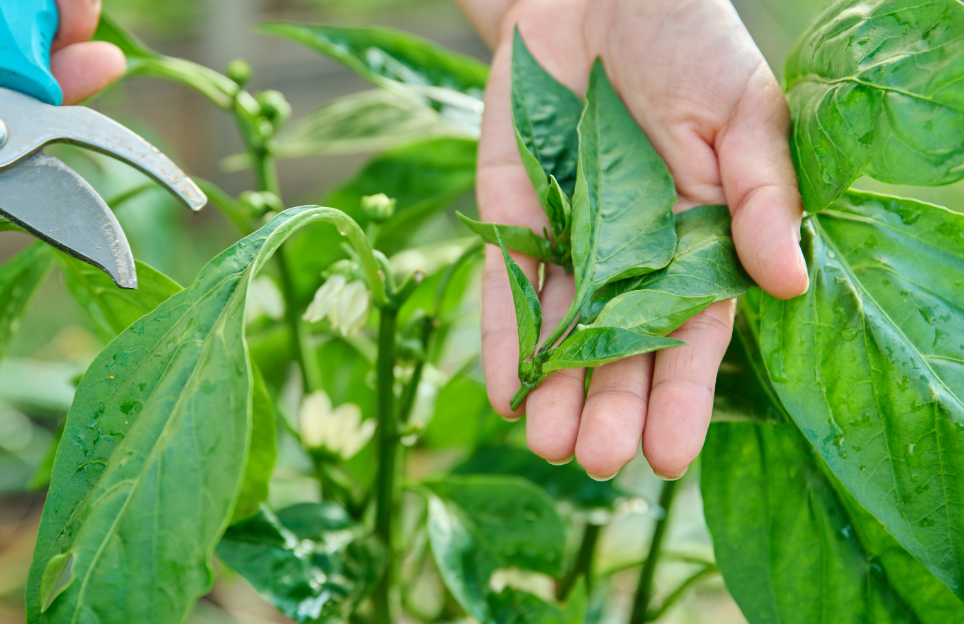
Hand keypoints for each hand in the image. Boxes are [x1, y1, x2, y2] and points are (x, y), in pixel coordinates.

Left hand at [459, 0, 807, 479]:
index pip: (693, 338)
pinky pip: (506, 285)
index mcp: (701, 244)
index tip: (669, 455)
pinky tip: (504, 390)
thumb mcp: (742, 107)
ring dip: (554, 390)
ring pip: (561, 332)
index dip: (682, 398)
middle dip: (609, 408)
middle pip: (620, 350)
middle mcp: (632, 258)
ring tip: (550, 446)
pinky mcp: (511, 217)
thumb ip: (761, 190)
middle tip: (598, 463)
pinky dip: (505, 335)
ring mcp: (569, 242)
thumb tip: (787, 282)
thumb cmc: (686, 39)